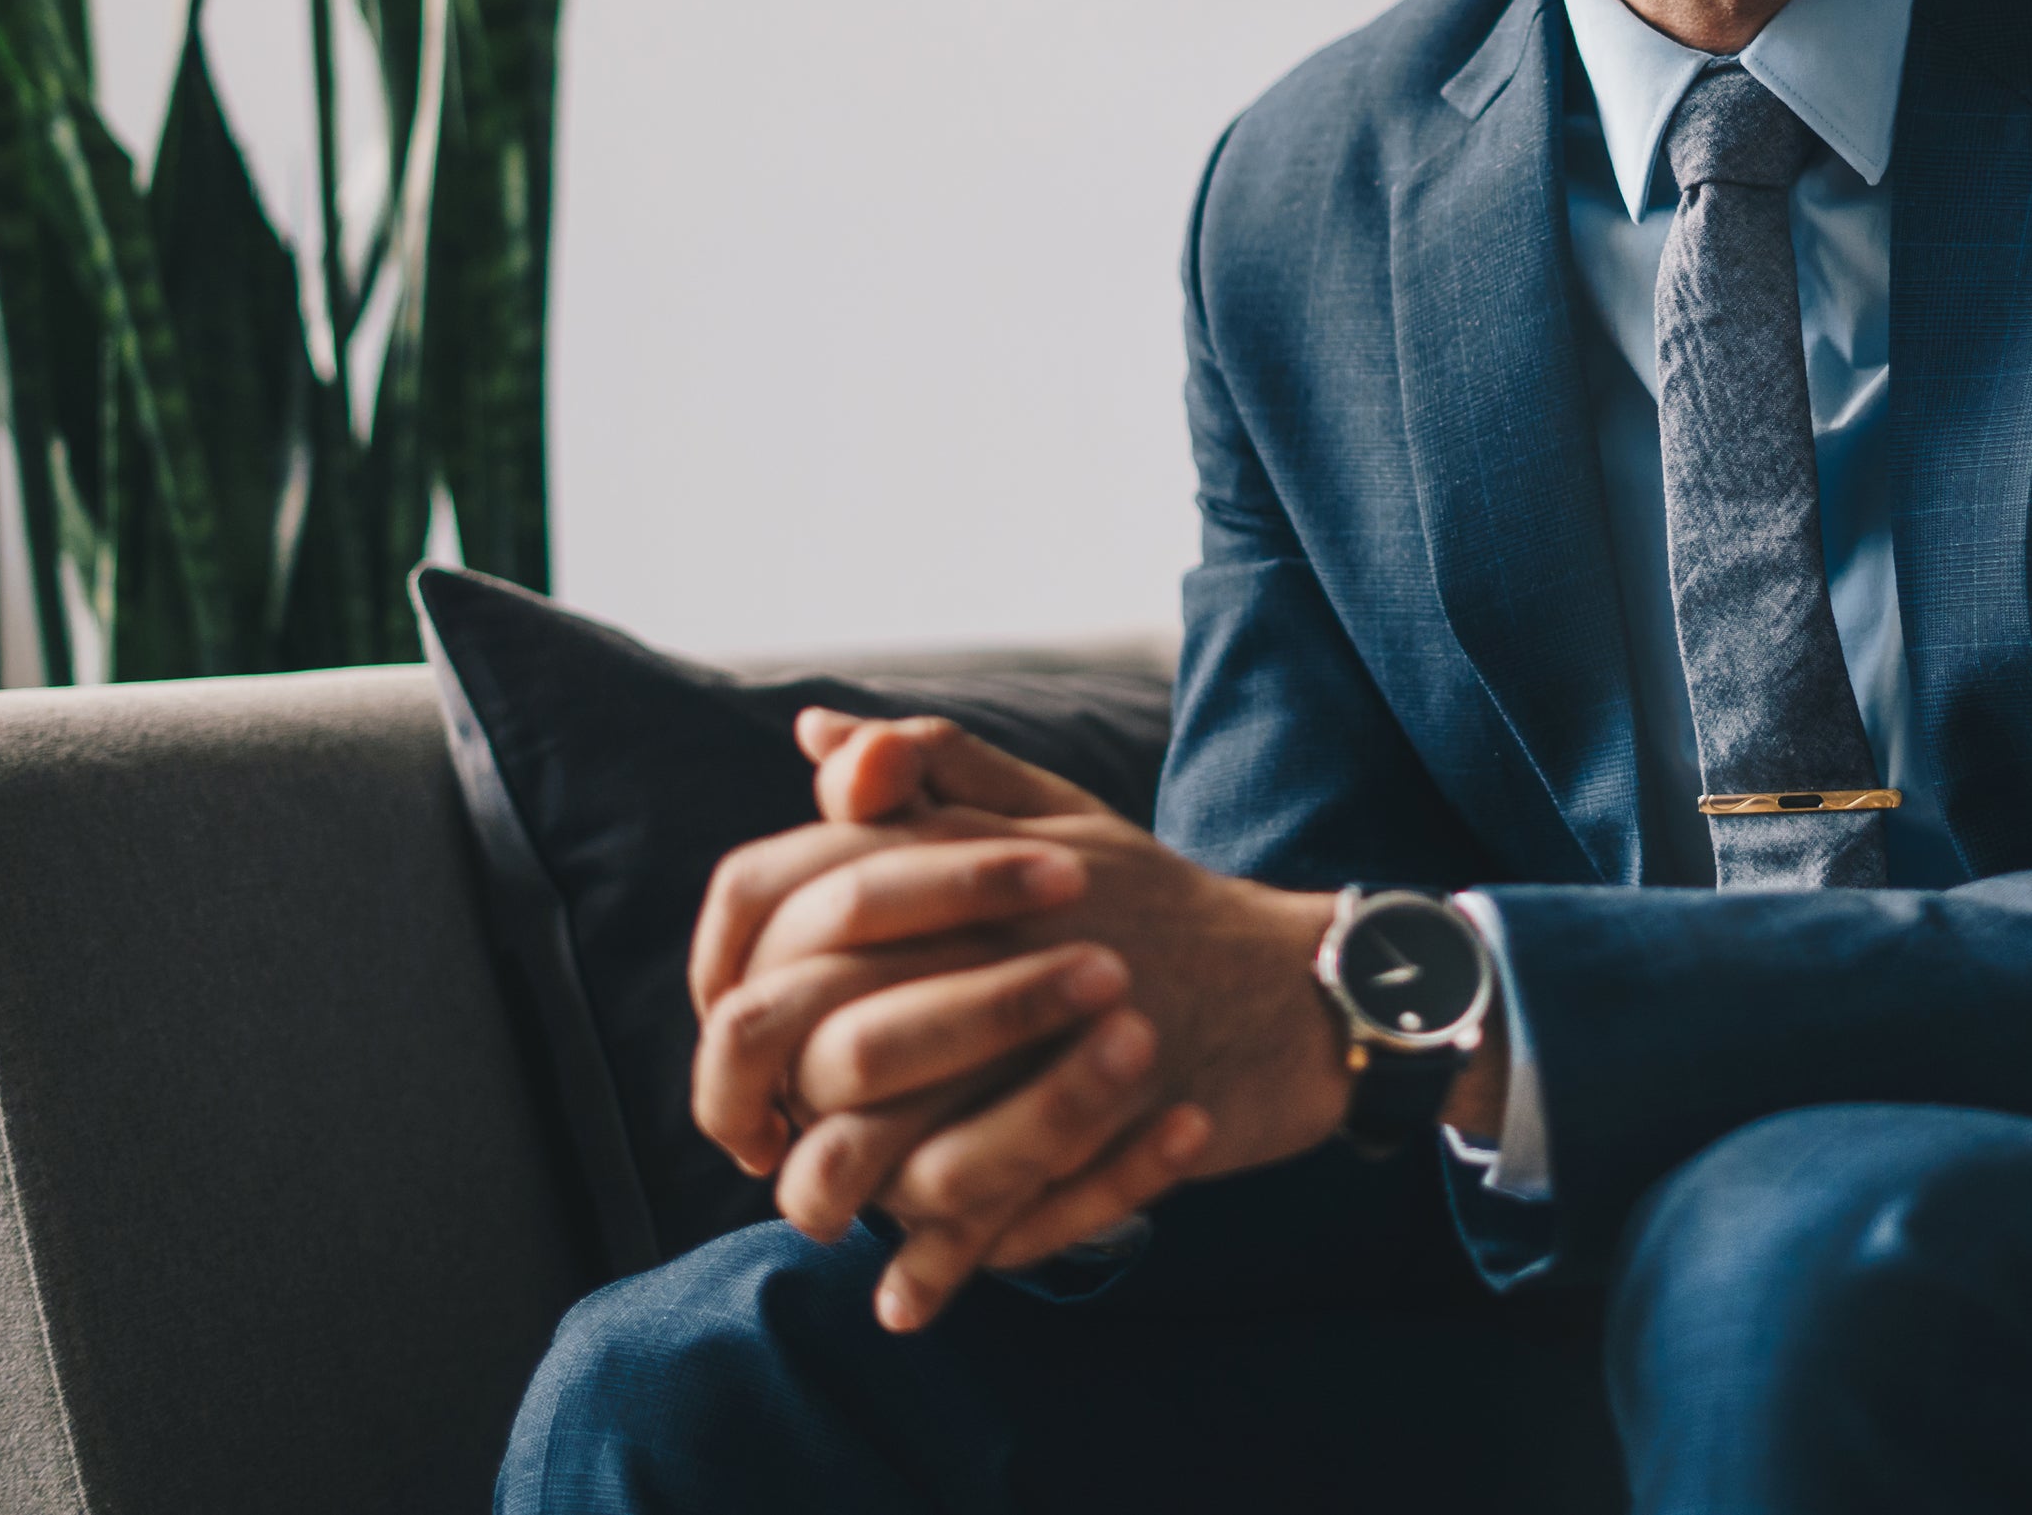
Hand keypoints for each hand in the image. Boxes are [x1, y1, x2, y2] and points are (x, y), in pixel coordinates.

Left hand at [685, 710, 1355, 1327]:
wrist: (1305, 989)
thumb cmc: (1163, 902)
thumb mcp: (1053, 811)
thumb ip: (934, 767)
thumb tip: (815, 735)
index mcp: (966, 857)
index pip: (780, 890)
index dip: (726, 966)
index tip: (730, 1019)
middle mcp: (994, 941)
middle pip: (816, 1025)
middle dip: (754, 1094)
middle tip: (750, 1135)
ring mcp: (1045, 1046)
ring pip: (880, 1138)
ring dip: (829, 1191)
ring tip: (818, 1212)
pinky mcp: (1089, 1135)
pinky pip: (979, 1214)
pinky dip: (936, 1269)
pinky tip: (906, 1296)